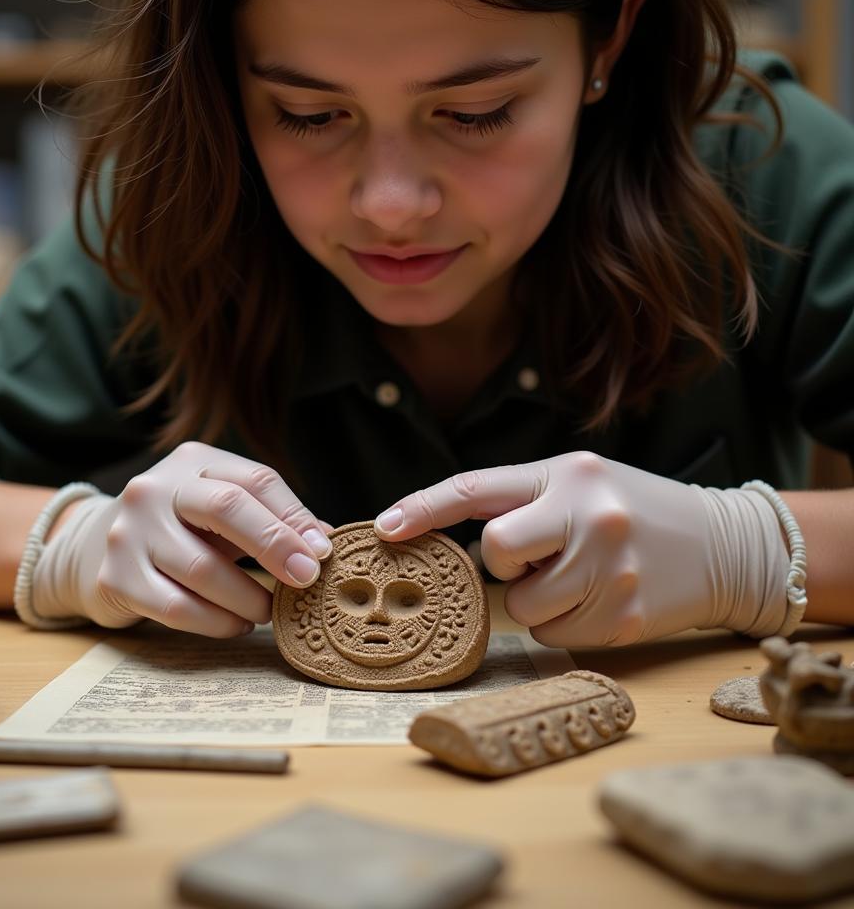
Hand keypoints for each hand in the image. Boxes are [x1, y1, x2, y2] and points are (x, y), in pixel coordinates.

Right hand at [30, 442, 332, 635]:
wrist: (93, 547)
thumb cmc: (178, 527)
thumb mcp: (219, 509)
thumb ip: (269, 518)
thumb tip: (324, 543)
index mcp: (193, 462)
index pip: (256, 480)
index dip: (295, 517)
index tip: (323, 552)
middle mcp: (157, 488)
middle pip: (227, 508)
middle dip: (275, 545)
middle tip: (306, 579)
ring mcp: (131, 531)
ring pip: (203, 568)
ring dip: (249, 596)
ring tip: (270, 611)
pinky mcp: (116, 577)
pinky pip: (177, 607)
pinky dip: (217, 621)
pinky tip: (236, 624)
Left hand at [373, 452, 788, 646]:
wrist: (725, 546)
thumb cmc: (636, 509)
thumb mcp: (581, 481)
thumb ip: (522, 500)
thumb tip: (447, 538)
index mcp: (568, 474)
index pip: (478, 488)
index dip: (424, 508)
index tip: (383, 527)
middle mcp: (589, 516)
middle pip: (495, 553)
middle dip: (503, 563)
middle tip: (538, 556)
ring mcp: (609, 570)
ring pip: (522, 606)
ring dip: (538, 598)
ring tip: (583, 575)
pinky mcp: (624, 618)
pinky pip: (556, 635)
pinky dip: (567, 623)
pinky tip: (603, 598)